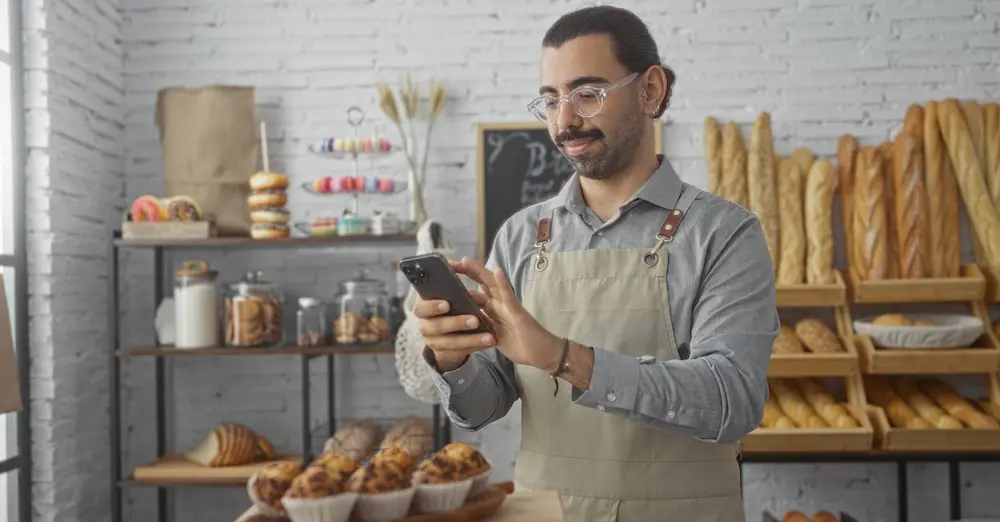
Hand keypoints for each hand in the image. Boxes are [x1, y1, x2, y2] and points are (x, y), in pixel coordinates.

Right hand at [414, 288, 496, 371]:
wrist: (450, 333)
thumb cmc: (452, 309)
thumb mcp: (450, 298)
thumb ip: (453, 288)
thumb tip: (460, 270)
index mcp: (424, 308)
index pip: (421, 308)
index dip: (432, 306)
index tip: (447, 304)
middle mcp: (425, 326)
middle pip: (436, 326)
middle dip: (457, 323)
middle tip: (475, 320)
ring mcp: (433, 342)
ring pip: (451, 342)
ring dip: (471, 339)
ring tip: (488, 336)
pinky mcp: (444, 354)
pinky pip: (460, 353)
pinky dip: (475, 347)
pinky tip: (488, 342)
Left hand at [451, 257, 564, 371]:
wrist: (540, 354)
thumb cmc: (519, 344)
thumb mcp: (493, 335)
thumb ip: (482, 325)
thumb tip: (464, 321)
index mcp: (494, 309)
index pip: (476, 291)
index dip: (463, 282)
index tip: (447, 275)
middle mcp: (500, 304)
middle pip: (482, 283)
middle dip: (467, 272)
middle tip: (450, 263)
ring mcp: (509, 306)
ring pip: (492, 285)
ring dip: (479, 272)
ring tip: (466, 261)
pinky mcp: (518, 312)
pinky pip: (509, 296)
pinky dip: (503, 284)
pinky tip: (498, 272)